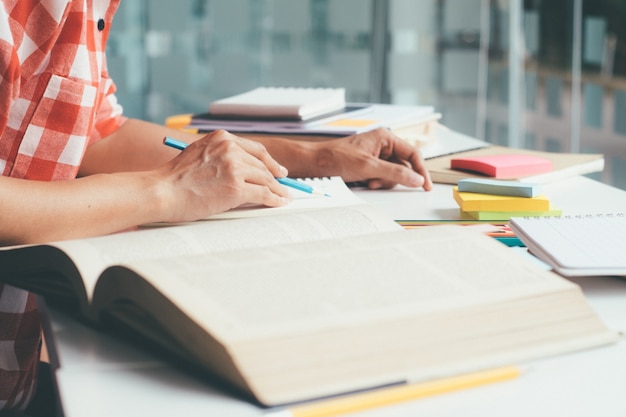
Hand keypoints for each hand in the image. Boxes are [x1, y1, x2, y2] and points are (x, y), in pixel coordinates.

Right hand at [156, 130, 290, 221]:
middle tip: (283, 186)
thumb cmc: (174, 179)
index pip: (254, 149)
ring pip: (266, 179)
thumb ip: (219, 156)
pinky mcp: (236, 187)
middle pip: (262, 164)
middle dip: (275, 177)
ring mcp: (234, 167)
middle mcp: (230, 148)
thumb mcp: (198, 154)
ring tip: (284, 196)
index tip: (278, 170)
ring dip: (278, 189)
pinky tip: (279, 202)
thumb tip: (242, 169)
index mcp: (221, 138)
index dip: (270, 161)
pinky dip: (275, 199)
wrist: (161, 191)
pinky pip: (263, 193)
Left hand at [315, 128, 432, 189]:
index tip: (426, 186)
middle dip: (394, 177)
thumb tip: (417, 180)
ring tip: (370, 181)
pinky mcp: (369, 164)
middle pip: (404, 165)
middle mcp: (383, 144)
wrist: (313, 164)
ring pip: (393, 173)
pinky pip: (383, 176)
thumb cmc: (335, 159)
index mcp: (385, 137)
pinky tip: (367, 182)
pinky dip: (378, 182)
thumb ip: (395, 173)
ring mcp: (376, 154)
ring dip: (385, 181)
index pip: (413, 154)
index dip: (421, 171)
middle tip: (381, 182)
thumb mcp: (368, 167)